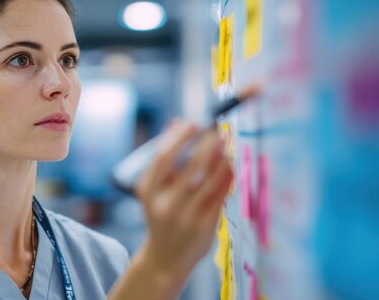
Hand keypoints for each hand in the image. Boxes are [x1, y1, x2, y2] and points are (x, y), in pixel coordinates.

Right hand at [134, 119, 232, 290]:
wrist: (165, 258)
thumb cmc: (161, 215)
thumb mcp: (154, 189)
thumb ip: (165, 157)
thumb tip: (176, 121)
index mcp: (148, 191)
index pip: (163, 158)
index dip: (179, 138)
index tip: (193, 124)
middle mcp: (165, 203)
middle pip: (191, 167)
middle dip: (207, 146)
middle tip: (218, 132)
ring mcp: (185, 216)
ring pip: (209, 181)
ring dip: (221, 160)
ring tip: (227, 146)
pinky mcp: (204, 226)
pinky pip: (219, 196)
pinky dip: (226, 178)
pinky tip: (230, 166)